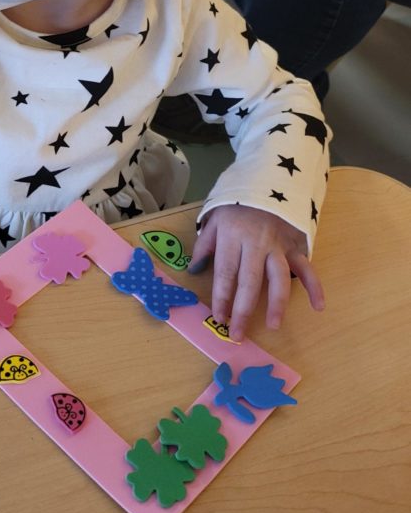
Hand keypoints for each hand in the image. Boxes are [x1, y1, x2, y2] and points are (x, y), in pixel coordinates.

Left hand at [188, 204, 323, 340]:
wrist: (268, 178)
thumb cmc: (236, 202)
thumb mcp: (213, 217)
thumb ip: (204, 244)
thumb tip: (194, 270)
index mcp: (232, 236)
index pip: (225, 273)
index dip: (222, 297)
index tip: (219, 318)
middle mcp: (255, 243)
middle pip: (250, 282)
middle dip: (244, 310)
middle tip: (238, 334)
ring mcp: (278, 245)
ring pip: (278, 278)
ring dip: (277, 304)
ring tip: (273, 325)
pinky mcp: (295, 245)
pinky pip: (306, 267)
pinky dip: (314, 286)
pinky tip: (318, 306)